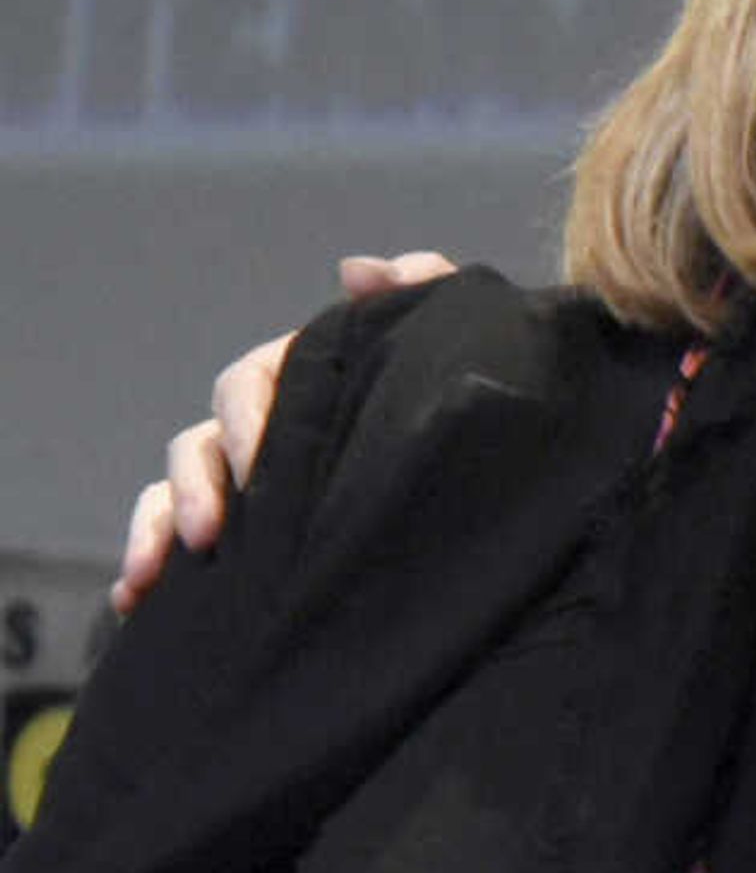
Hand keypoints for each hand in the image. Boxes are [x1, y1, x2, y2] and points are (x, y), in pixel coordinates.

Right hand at [107, 251, 456, 613]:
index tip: (256, 460)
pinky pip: (176, 548)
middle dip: (194, 486)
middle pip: (200, 444)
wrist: (503, 481)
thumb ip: (423, 289)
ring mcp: (249, 488)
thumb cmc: (469, 403)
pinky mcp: (245, 541)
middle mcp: (267, 432)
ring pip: (175, 495)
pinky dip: (148, 566)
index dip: (247, 416)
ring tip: (151, 574)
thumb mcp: (461, 342)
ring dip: (156, 528)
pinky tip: (134, 602)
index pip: (254, 382)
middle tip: (209, 532)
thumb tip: (356, 270)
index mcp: (309, 381)